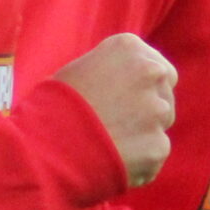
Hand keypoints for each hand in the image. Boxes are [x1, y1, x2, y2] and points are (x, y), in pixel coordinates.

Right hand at [52, 33, 176, 186]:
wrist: (45, 146)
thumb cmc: (52, 106)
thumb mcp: (81, 70)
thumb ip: (112, 71)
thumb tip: (126, 84)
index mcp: (130, 47)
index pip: (158, 69)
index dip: (145, 88)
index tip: (131, 102)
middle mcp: (151, 72)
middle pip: (164, 95)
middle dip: (148, 110)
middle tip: (121, 125)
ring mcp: (157, 110)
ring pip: (160, 125)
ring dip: (143, 135)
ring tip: (109, 145)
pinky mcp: (158, 145)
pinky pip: (154, 153)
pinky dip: (140, 161)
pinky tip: (113, 162)